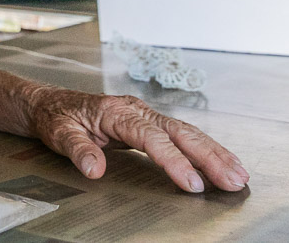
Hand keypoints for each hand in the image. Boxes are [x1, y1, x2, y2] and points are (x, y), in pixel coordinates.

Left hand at [26, 86, 249, 192]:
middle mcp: (136, 110)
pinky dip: (204, 148)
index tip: (192, 183)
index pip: (152, 137)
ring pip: (186, 132)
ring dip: (214, 153)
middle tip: (233, 180)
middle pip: (179, 132)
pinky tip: (221, 162)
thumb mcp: (59, 133)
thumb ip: (77, 150)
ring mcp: (145, 115)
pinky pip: (181, 135)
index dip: (174, 161)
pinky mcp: (149, 122)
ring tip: (238, 175)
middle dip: (209, 157)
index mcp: (116, 112)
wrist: (50, 104)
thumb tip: (94, 168)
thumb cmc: (57, 117)